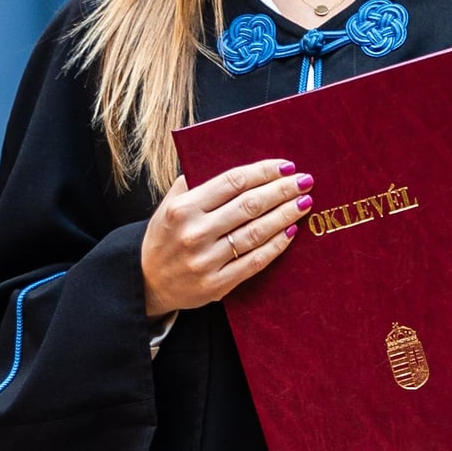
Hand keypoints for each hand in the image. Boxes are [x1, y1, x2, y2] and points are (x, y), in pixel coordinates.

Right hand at [141, 157, 310, 319]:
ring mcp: (206, 261)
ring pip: (256, 232)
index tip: (286, 165)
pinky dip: (276, 245)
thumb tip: (233, 166)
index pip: (232, 182)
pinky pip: (254, 261)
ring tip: (304, 202)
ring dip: (285, 215)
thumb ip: (194, 184)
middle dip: (281, 190)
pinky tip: (291, 231)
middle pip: (249, 205)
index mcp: (184, 208)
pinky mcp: (217, 285)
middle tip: (304, 181)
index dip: (263, 172)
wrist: (147, 282)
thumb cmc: (164, 237)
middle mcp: (195, 233)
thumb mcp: (169, 205)